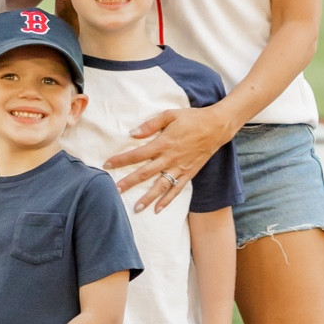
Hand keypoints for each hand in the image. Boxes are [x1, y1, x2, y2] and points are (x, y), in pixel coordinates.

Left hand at [104, 104, 230, 212]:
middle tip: (115, 191)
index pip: (137, 154)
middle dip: (129, 183)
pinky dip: (167, 200)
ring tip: (136, 208)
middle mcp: (170, 158)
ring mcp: (180, 168)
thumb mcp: (170, 114)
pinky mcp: (189, 174)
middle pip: (146, 173)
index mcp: (163, 143)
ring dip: (148, 198)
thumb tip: (133, 133)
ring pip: (161, 186)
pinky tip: (158, 209)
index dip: (121, 160)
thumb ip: (150, 124)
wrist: (216, 127)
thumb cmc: (192, 118)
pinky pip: (177, 189)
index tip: (107, 165)